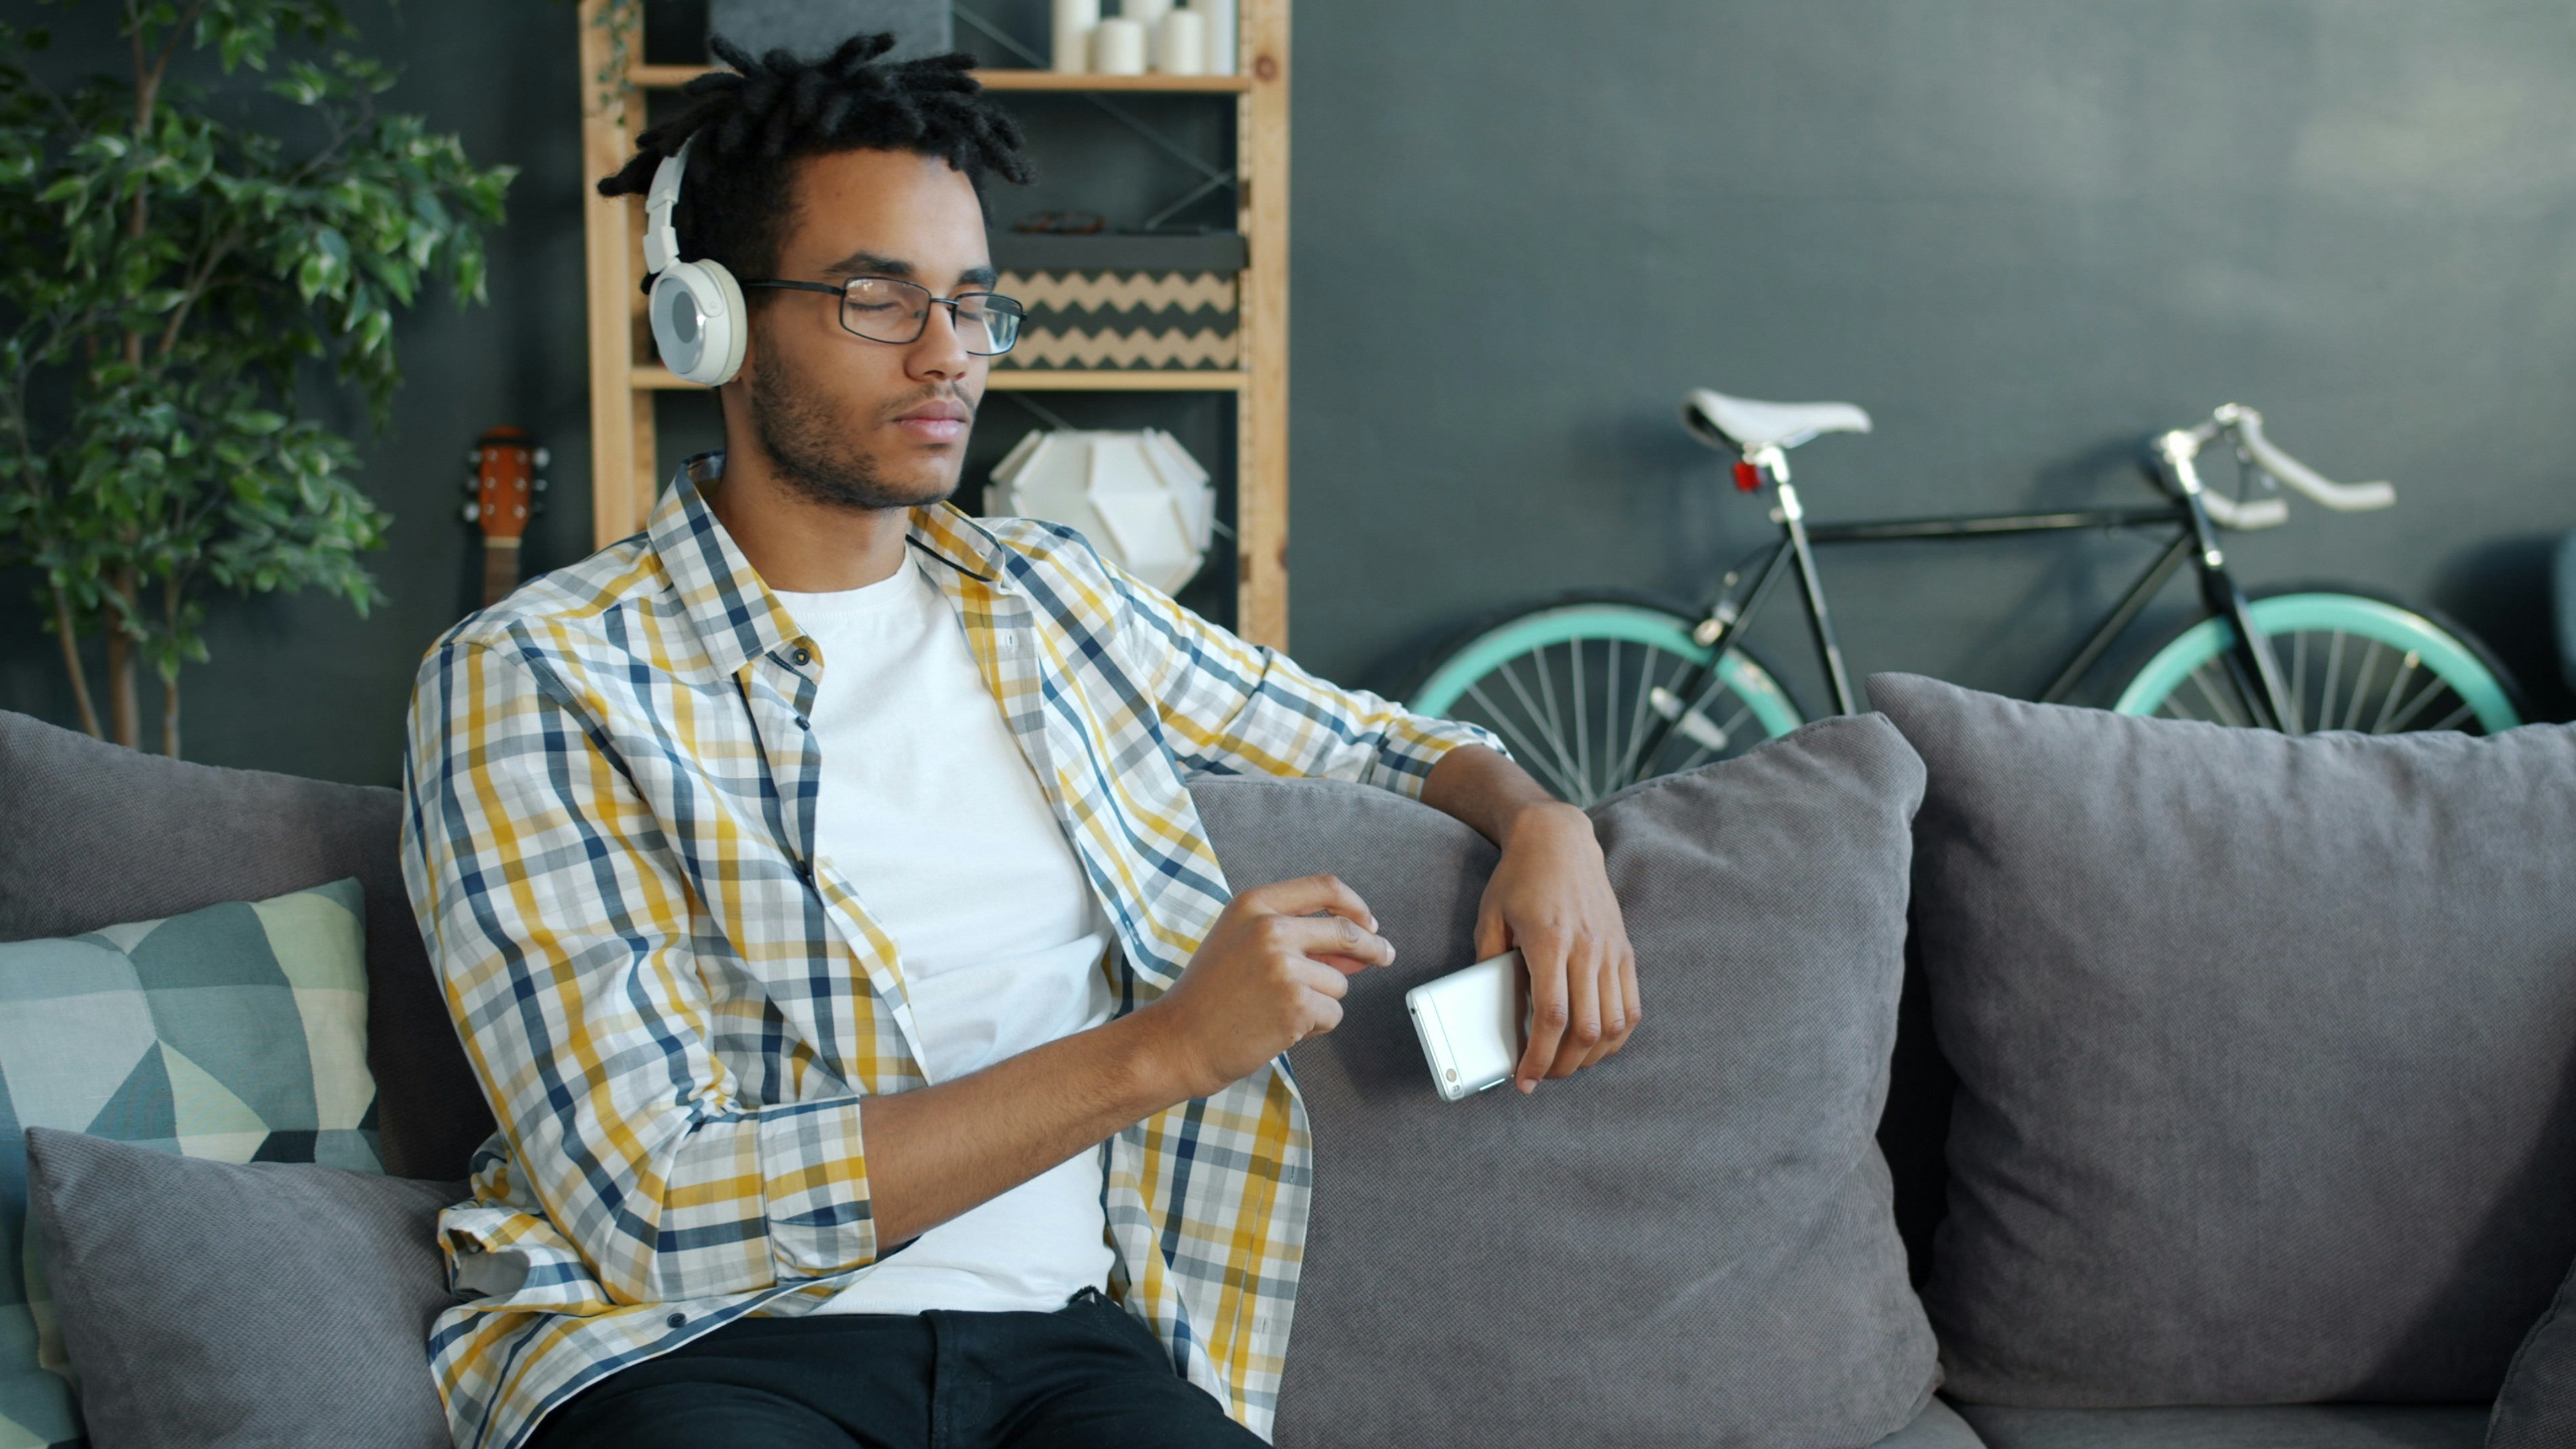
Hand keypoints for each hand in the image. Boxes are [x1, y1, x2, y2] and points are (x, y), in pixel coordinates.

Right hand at [1140, 874, 1393, 1099]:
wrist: (1178, 1041)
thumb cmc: (1208, 996)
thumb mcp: (1242, 944)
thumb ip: (1297, 937)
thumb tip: (1360, 945)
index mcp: (1254, 904)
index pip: (1324, 888)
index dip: (1354, 905)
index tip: (1368, 921)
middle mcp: (1271, 929)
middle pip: (1346, 930)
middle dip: (1372, 946)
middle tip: (1384, 956)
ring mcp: (1284, 966)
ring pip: (1339, 981)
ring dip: (1321, 1000)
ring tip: (1277, 1010)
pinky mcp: (1296, 1004)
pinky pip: (1332, 1013)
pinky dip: (1315, 1026)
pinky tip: (1280, 1028)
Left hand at [1477, 802, 1640, 1091]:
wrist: (1558, 839)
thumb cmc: (1518, 878)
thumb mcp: (1490, 918)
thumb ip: (1490, 965)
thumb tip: (1491, 1012)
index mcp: (1549, 941)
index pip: (1551, 1015)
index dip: (1539, 1056)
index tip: (1524, 1079)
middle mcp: (1586, 948)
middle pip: (1586, 1029)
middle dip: (1562, 1065)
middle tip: (1541, 1076)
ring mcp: (1611, 950)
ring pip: (1613, 1024)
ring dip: (1591, 1056)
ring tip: (1567, 1064)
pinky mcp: (1624, 950)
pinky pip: (1631, 1005)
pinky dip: (1617, 1035)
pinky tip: (1598, 1045)